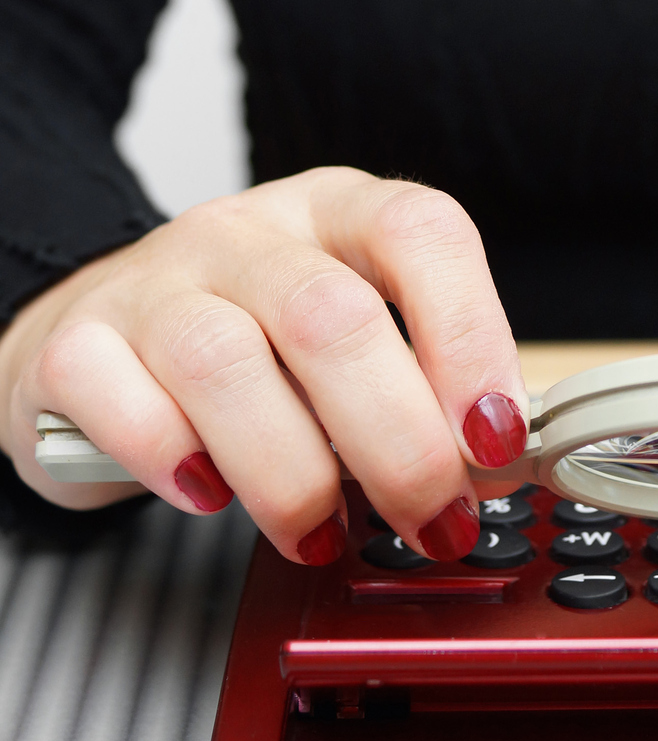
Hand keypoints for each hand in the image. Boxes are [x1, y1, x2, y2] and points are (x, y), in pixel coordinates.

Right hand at [0, 169, 528, 564]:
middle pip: (333, 317)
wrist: (98, 346)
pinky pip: (127, 406)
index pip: (420, 231)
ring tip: (320, 531)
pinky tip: (207, 495)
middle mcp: (247, 233)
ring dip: (293, 475)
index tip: (497, 438)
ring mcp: (153, 282)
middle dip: (399, 443)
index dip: (472, 336)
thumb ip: (422, 385)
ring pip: (225, 362)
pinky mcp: (75, 347)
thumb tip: (498, 461)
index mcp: (336, 210)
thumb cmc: (252, 350)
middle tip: (430, 519)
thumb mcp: (349, 342)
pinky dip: (174, 463)